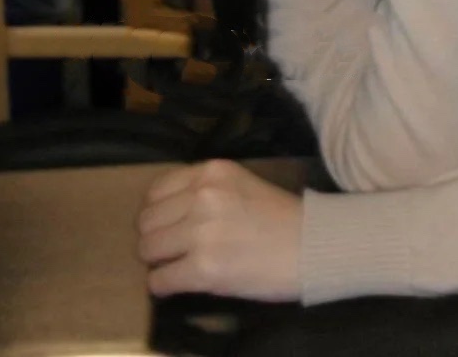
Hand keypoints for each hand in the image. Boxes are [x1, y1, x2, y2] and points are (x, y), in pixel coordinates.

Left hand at [137, 159, 302, 301]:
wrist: (311, 246)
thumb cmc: (279, 217)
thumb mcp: (240, 184)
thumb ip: (204, 190)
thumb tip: (164, 213)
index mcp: (212, 171)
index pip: (156, 191)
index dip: (159, 212)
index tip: (169, 225)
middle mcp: (202, 196)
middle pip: (146, 221)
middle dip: (156, 238)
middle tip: (174, 249)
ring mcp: (201, 232)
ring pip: (147, 250)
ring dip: (159, 262)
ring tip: (179, 266)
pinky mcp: (203, 268)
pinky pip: (159, 281)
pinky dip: (164, 286)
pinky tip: (180, 283)